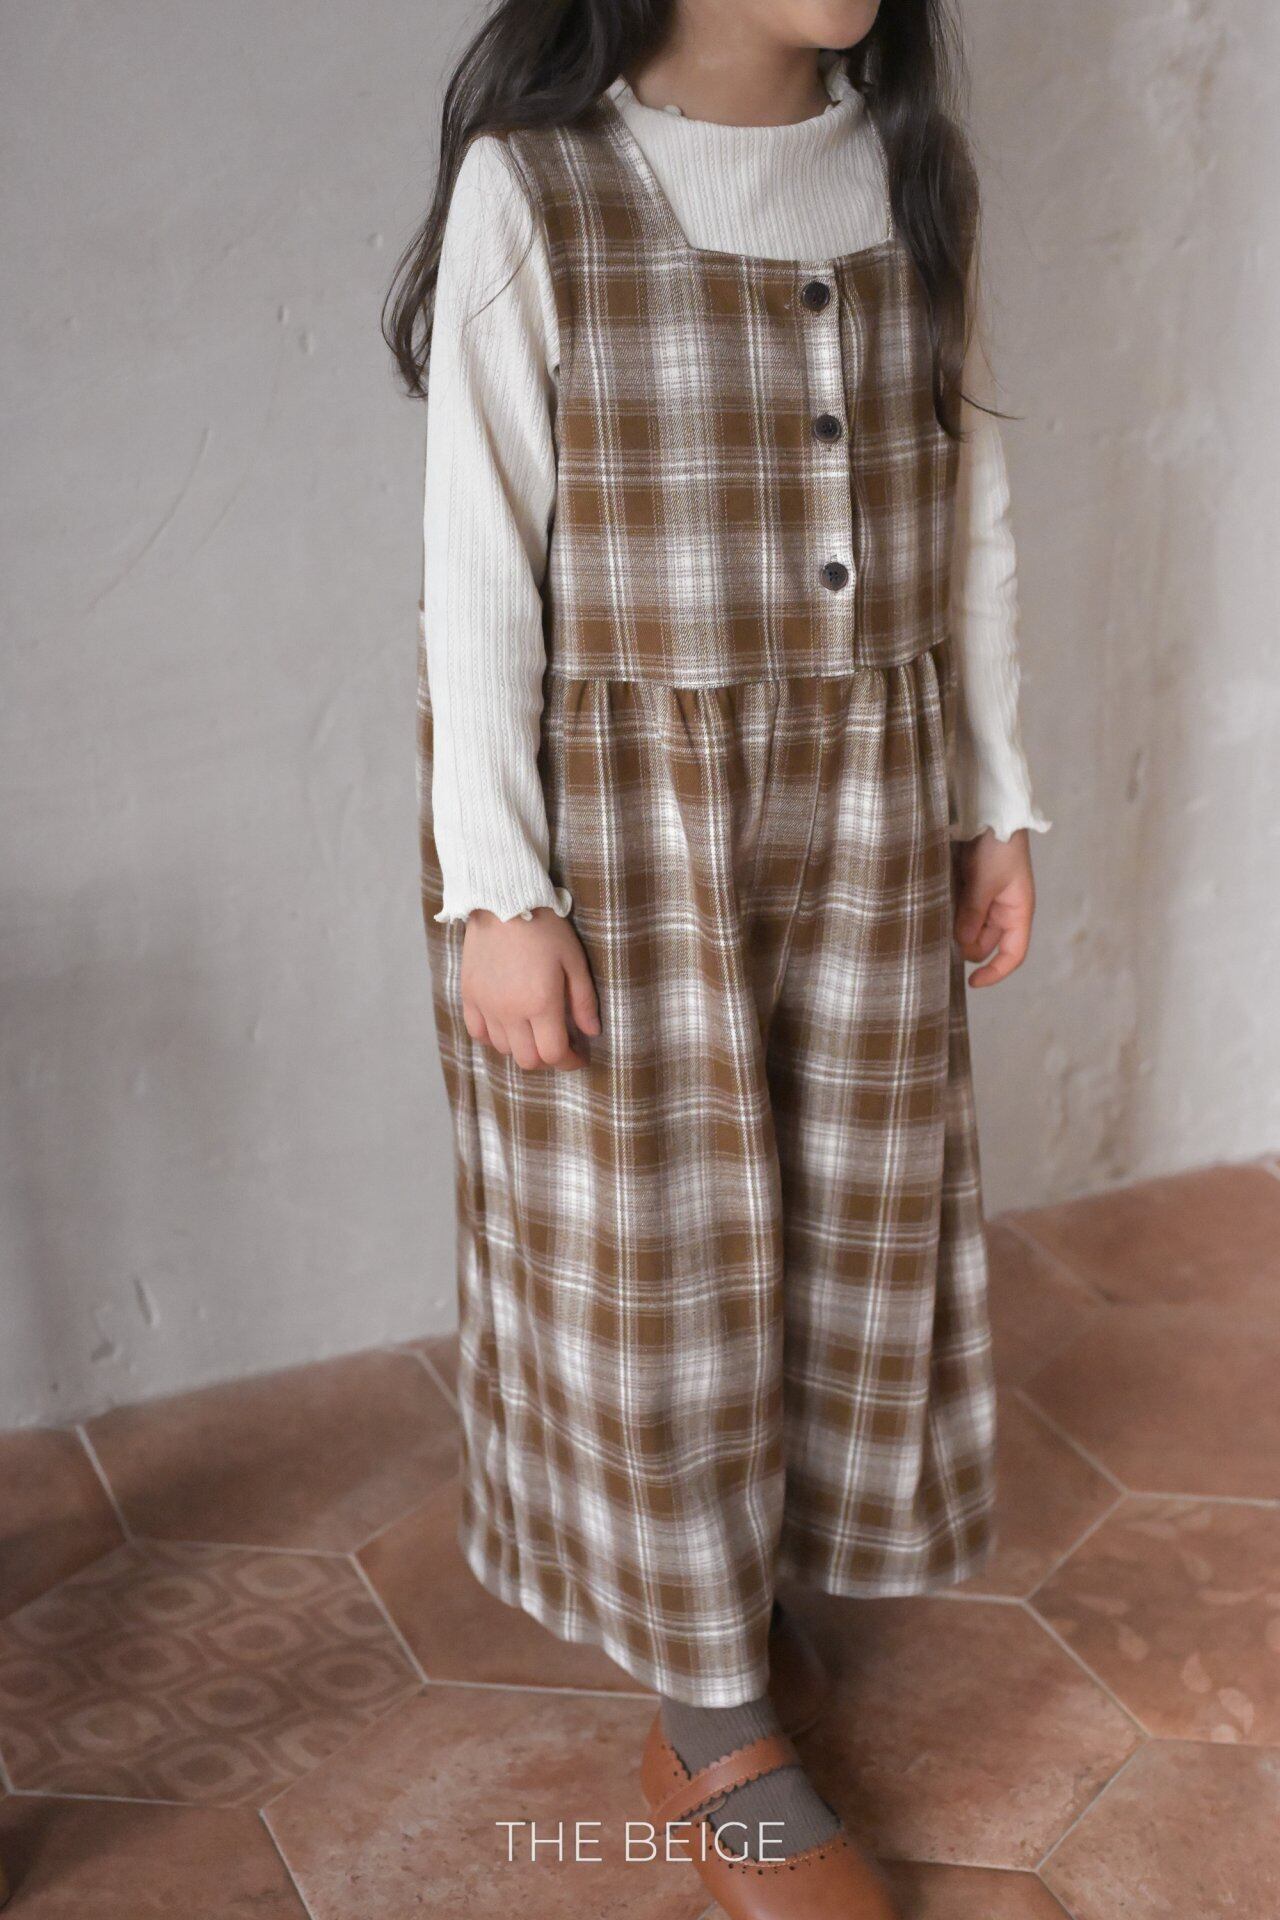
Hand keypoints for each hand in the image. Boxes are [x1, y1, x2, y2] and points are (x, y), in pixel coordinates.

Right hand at [460, 906, 600, 1069]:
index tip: (579, 1056)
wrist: (503, 900)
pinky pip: (477, 1033)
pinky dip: (493, 1037)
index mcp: (540, 1003)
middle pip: (527, 1059)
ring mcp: (486, 1005)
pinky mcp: (469, 995)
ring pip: (503, 1049)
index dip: (570, 1062)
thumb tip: (592, 1032)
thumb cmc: (545, 927)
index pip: (554, 1054)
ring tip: (534, 1031)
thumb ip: (584, 1001)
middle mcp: (510, 1011)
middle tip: (559, 1045)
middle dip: (547, 1058)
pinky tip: (507, 1025)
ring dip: (522, 1048)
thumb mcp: (574, 961)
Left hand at [954, 828, 1035, 987]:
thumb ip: (973, 913)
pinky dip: (950, 915)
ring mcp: (986, 901)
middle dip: (967, 946)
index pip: (1013, 954)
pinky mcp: (970, 890)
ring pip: (969, 930)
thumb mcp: (986, 881)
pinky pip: (960, 913)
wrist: (990, 813)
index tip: (972, 982)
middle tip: (944, 936)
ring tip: (940, 918)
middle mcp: (1004, 911)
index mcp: (1018, 912)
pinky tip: (937, 909)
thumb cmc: (998, 846)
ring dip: (956, 930)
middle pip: (985, 945)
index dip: (995, 973)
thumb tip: (961, 946)